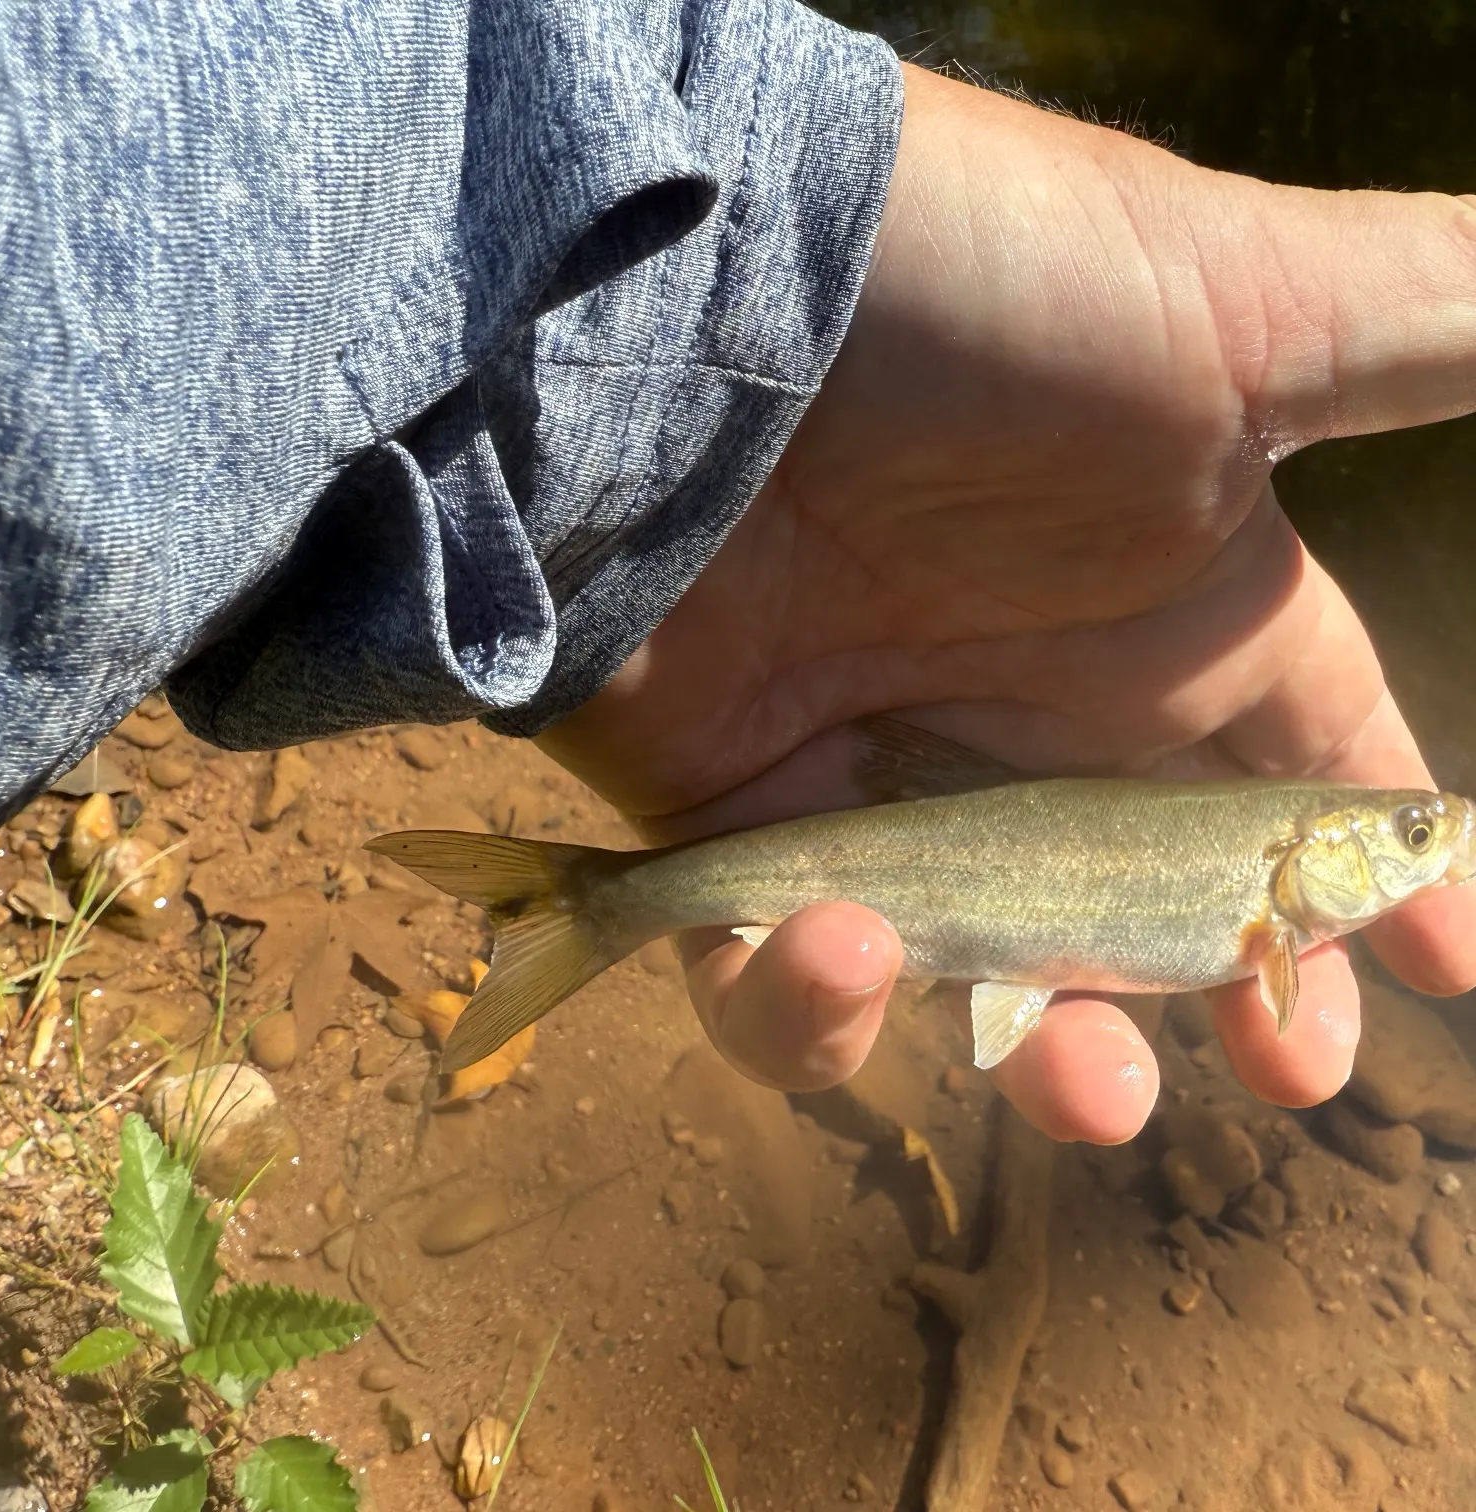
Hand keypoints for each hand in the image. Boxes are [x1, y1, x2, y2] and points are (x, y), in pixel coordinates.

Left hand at [537, 63, 1475, 1142]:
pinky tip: (841, 947)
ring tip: (1082, 1078)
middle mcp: (1024, 712)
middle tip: (1286, 1067)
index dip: (1374, 874)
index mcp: (1167, 620)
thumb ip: (1418, 326)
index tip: (1445, 964)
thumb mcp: (1236, 304)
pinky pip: (765, 972)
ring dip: (1042, 1053)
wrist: (693, 320)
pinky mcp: (723, 827)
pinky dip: (805, 1002)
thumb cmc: (971, 307)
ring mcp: (871, 780)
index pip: (1305, 768)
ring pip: (969, 982)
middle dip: (1228, 1003)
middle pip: (1149, 912)